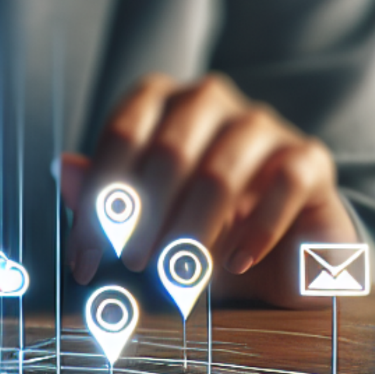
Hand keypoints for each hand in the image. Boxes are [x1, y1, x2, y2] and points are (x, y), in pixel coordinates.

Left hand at [58, 73, 357, 306]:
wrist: (278, 262)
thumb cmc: (199, 236)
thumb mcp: (146, 226)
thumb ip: (105, 198)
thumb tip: (64, 167)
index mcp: (160, 104)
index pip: (122, 133)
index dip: (99, 198)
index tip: (85, 260)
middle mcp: (209, 100)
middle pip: (168, 150)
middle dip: (145, 215)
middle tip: (133, 264)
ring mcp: (263, 124)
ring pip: (220, 171)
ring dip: (192, 229)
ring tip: (177, 273)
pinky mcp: (310, 157)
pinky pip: (283, 184)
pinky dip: (256, 229)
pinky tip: (236, 262)